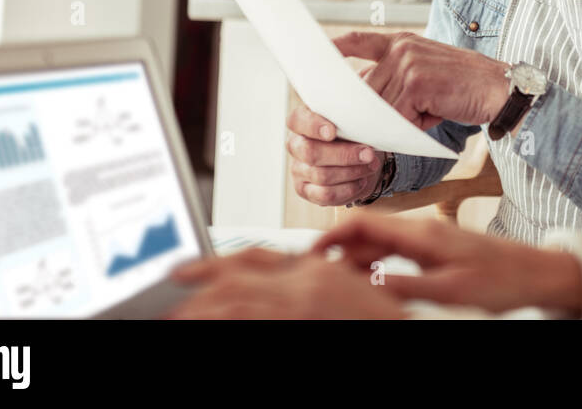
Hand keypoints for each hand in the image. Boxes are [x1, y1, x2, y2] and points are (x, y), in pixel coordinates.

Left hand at [167, 248, 405, 318]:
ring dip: (200, 309)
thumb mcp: (347, 291)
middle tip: (166, 292)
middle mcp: (304, 282)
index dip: (215, 261)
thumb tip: (279, 293)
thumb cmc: (383, 318)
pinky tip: (203, 325)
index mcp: (314, 270)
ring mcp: (300, 305)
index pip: (254, 256)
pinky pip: (248, 322)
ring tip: (172, 316)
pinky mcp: (300, 321)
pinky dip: (223, 322)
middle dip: (198, 282)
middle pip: (237, 275)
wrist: (415, 327)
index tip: (185, 270)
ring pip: (234, 302)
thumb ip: (314, 284)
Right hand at [286, 103, 383, 205]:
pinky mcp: (306, 190)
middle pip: (310, 152)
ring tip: (371, 165)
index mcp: (303, 121)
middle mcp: (296, 145)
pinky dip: (348, 189)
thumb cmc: (354, 131)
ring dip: (352, 172)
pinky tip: (361, 181)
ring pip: (321, 175)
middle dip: (343, 155)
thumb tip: (366, 99)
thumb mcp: (353, 116)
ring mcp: (299, 169)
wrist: (359, 157)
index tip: (333, 131)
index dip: (313, 126)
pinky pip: (325, 195)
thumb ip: (353, 109)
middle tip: (369, 153)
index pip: (297, 120)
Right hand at [313, 214, 581, 313]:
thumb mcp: (450, 290)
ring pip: (377, 245)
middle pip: (364, 234)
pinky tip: (367, 282)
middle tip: (312, 275)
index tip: (306, 255)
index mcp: (421, 234)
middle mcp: (421, 231)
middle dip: (335, 251)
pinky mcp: (436, 251)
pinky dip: (374, 265)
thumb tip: (363, 284)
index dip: (329, 236)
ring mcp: (428, 240)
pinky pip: (394, 253)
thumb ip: (404, 284)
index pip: (362, 223)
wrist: (539, 273)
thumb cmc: (502, 280)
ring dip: (353, 259)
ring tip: (333, 282)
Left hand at [333, 31, 509, 129]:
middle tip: (371, 129)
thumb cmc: (462, 89)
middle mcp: (402, 48)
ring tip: (413, 125)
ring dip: (390, 123)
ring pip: (380, 104)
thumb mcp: (425, 78)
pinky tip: (424, 125)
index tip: (318, 53)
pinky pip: (396, 115)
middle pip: (366, 86)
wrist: (498, 89)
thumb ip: (395, 83)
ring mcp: (408, 62)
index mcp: (402, 42)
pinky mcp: (417, 82)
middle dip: (367, 112)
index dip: (337, 47)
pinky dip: (405, 128)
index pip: (361, 40)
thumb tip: (362, 108)